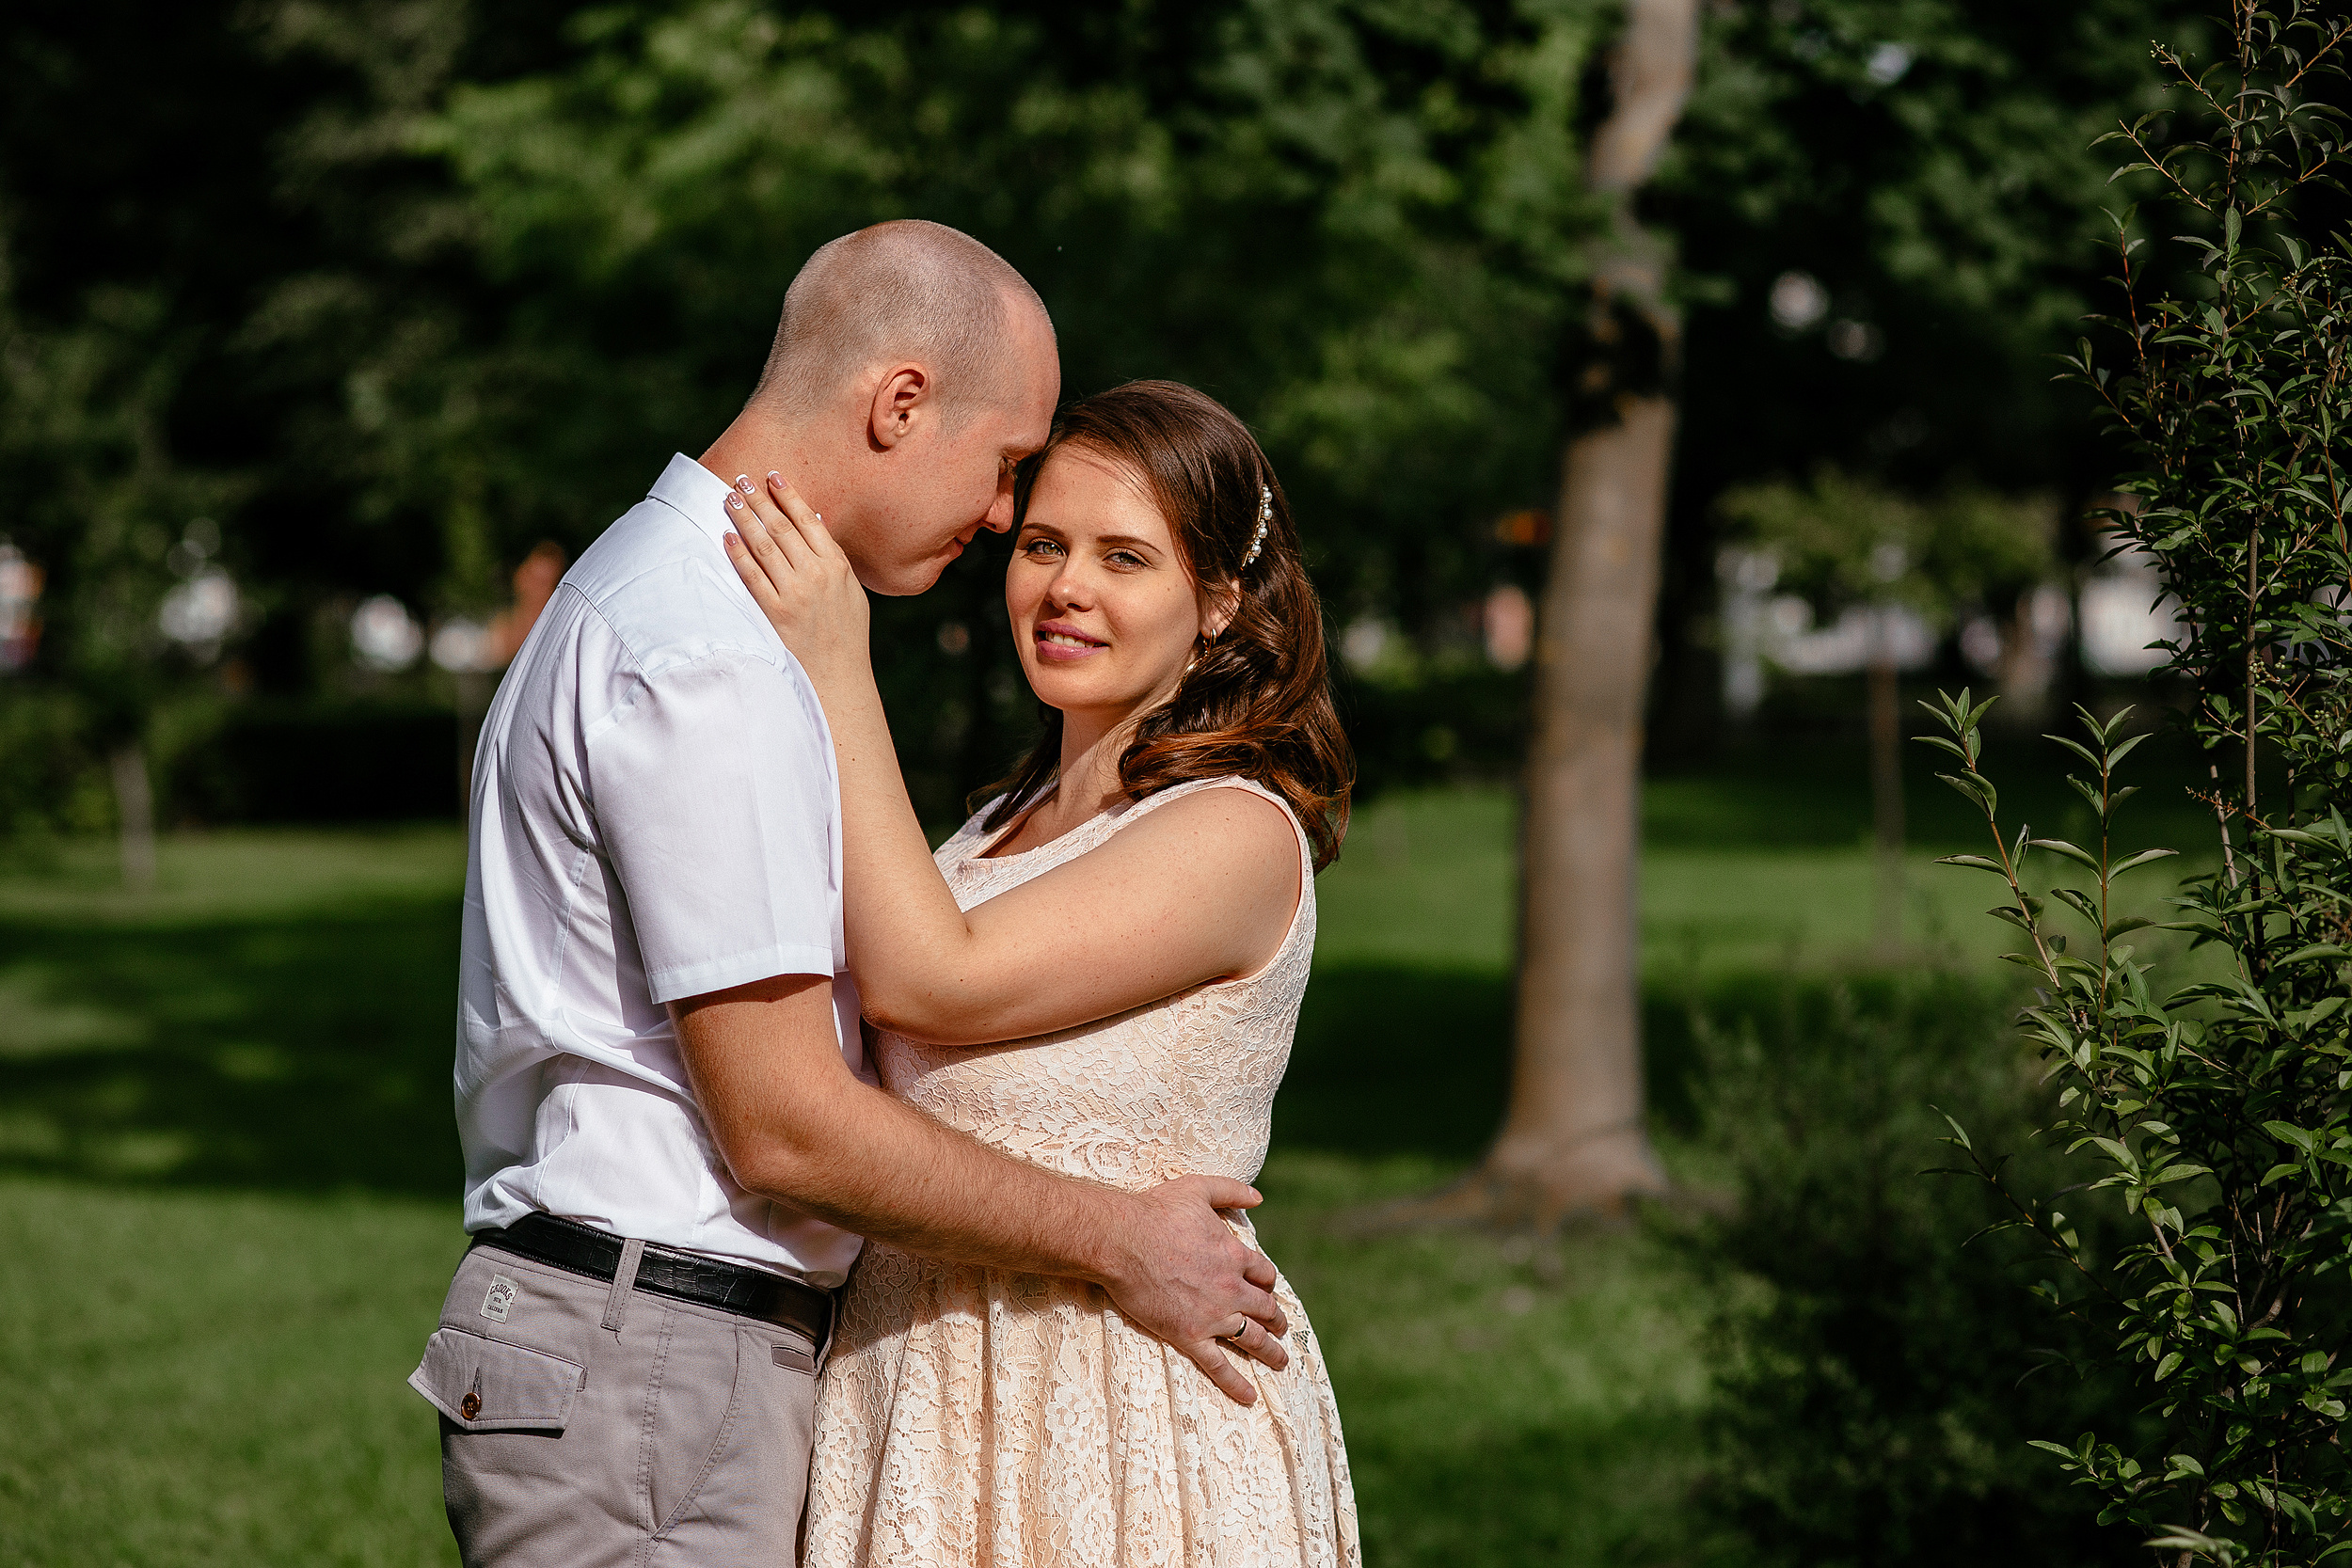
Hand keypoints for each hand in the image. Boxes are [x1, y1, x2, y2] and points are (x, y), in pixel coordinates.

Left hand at [721, 471, 869, 689]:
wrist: (839, 676)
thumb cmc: (846, 632)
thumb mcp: (851, 591)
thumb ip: (834, 557)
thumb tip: (816, 521)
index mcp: (837, 566)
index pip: (808, 521)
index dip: (788, 496)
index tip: (772, 476)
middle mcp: (816, 576)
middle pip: (781, 528)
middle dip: (759, 500)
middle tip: (742, 480)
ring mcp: (794, 595)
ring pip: (763, 547)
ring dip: (745, 519)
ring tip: (730, 498)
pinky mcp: (775, 614)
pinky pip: (752, 577)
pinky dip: (738, 554)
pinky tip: (727, 537)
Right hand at [1101, 1174, 1289, 1406]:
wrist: (1122, 1241)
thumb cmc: (1156, 1211)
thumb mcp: (1198, 1188)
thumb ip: (1231, 1190)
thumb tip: (1258, 1195)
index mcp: (1235, 1255)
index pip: (1264, 1274)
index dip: (1269, 1283)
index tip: (1269, 1289)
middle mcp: (1231, 1289)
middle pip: (1265, 1309)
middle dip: (1277, 1319)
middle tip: (1282, 1329)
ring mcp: (1212, 1315)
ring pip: (1252, 1339)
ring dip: (1270, 1351)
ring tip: (1280, 1362)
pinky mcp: (1189, 1335)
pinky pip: (1219, 1366)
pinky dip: (1236, 1383)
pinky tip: (1250, 1396)